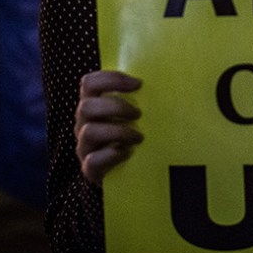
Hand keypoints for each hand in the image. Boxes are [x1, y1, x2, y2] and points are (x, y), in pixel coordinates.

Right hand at [75, 70, 142, 184]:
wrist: (128, 174)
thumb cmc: (134, 135)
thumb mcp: (135, 114)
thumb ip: (141, 97)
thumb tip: (168, 80)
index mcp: (93, 104)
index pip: (90, 83)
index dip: (111, 79)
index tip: (138, 84)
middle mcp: (84, 123)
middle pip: (86, 106)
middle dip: (115, 107)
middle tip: (139, 114)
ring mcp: (84, 146)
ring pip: (89, 132)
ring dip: (118, 131)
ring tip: (139, 137)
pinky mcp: (89, 168)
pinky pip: (93, 160)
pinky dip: (112, 155)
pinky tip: (128, 153)